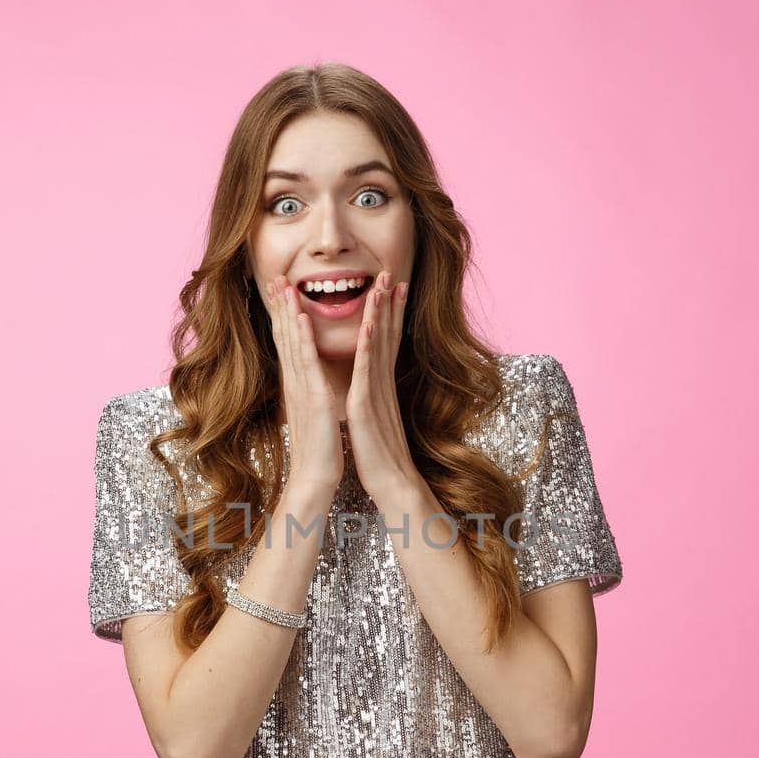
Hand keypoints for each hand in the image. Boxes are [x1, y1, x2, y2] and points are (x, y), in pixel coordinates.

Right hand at [258, 276, 343, 496]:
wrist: (315, 479)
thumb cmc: (317, 451)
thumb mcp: (313, 414)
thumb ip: (308, 395)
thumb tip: (309, 384)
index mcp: (298, 385)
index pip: (289, 344)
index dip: (284, 317)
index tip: (281, 292)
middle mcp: (296, 382)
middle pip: (286, 337)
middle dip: (281, 307)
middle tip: (276, 278)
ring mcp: (302, 388)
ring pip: (294, 344)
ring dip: (289, 313)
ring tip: (285, 286)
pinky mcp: (314, 398)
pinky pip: (307, 364)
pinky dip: (304, 339)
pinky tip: (301, 318)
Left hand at [345, 272, 418, 502]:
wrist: (392, 485)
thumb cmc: (381, 457)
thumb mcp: (373, 421)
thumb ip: (372, 400)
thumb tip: (366, 390)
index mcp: (379, 387)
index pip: (386, 342)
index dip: (389, 314)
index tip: (391, 288)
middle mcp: (380, 384)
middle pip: (387, 335)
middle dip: (388, 303)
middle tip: (391, 272)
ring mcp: (375, 393)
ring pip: (379, 345)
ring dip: (381, 313)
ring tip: (383, 285)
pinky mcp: (366, 406)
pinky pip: (368, 371)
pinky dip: (370, 346)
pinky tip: (371, 325)